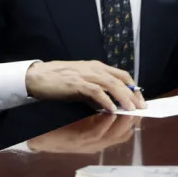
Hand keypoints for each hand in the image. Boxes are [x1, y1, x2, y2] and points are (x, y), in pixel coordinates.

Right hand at [25, 60, 145, 111]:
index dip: (134, 87)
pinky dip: (106, 101)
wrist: (36, 76)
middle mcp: (93, 68)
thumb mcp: (80, 82)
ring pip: (112, 84)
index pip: (122, 75)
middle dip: (133, 95)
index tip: (140, 100)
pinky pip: (96, 91)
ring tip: (131, 110)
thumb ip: (95, 90)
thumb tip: (109, 103)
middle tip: (141, 108)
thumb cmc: (56, 79)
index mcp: (96, 66)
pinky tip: (112, 110)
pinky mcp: (76, 83)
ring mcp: (85, 74)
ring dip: (124, 98)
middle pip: (121, 80)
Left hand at [26, 113, 139, 153]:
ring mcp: (88, 145)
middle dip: (133, 121)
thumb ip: (96, 116)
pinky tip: (112, 113)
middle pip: (122, 135)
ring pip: (113, 136)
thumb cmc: (57, 127)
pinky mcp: (78, 142)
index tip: (140, 106)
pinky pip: (97, 133)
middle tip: (140, 106)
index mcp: (98, 139)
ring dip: (124, 122)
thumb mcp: (80, 122)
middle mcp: (96, 145)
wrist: (35, 135)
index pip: (123, 133)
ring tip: (131, 109)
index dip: (134, 120)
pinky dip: (106, 124)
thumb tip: (110, 101)